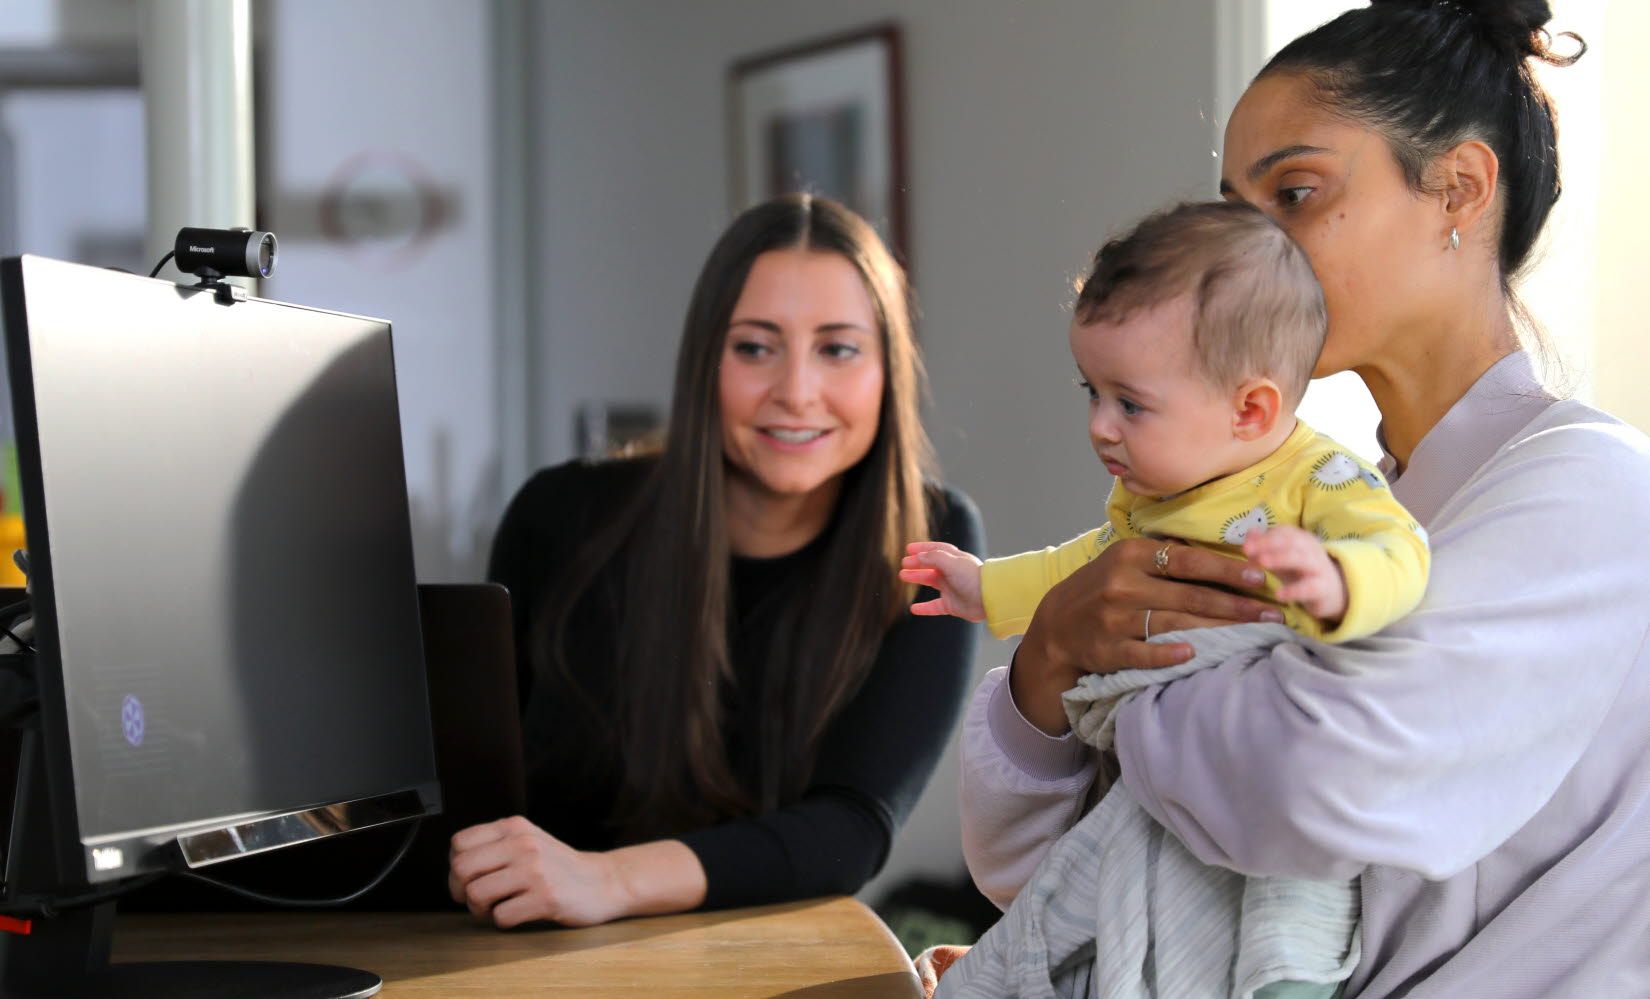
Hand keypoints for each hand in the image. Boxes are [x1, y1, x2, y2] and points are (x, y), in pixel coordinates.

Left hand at [448, 816, 626, 928]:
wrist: (602, 881)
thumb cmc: (557, 866)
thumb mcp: (527, 840)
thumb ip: (494, 845)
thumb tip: (454, 867)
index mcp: (514, 827)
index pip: (459, 843)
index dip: (455, 866)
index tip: (470, 878)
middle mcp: (523, 844)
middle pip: (462, 869)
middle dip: (461, 891)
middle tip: (477, 899)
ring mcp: (535, 871)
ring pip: (477, 894)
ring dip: (480, 910)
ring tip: (496, 908)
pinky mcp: (546, 898)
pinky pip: (501, 917)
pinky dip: (503, 921)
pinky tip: (517, 913)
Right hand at [899, 541, 984, 620]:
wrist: (989, 599)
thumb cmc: (973, 578)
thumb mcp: (951, 562)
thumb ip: (933, 558)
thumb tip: (918, 557)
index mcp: (955, 559)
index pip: (936, 550)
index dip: (923, 548)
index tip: (909, 549)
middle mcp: (953, 573)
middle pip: (931, 565)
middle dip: (917, 563)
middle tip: (903, 564)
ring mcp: (952, 589)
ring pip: (930, 582)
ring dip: (917, 578)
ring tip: (903, 576)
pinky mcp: (953, 605)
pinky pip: (935, 607)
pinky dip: (924, 608)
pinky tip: (913, 609)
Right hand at [1012, 538, 1282, 734]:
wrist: (1056, 626)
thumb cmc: (1103, 588)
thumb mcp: (1126, 561)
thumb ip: (1165, 557)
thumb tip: (1223, 554)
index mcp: (1130, 555)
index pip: (1188, 561)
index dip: (1226, 569)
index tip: (1261, 577)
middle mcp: (1122, 583)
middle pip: (1189, 595)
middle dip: (1236, 604)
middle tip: (1272, 612)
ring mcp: (1113, 618)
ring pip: (1174, 623)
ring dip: (1218, 630)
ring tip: (1253, 634)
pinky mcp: (1106, 649)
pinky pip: (1143, 652)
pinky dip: (1167, 653)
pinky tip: (1194, 654)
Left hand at [1242, 526, 1346, 621]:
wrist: (1332, 593)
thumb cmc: (1299, 572)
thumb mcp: (1280, 559)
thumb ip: (1263, 547)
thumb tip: (1248, 534)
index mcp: (1300, 539)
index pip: (1283, 532)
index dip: (1264, 536)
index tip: (1245, 546)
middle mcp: (1311, 549)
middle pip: (1291, 541)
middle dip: (1268, 543)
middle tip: (1247, 550)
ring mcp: (1318, 568)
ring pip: (1300, 559)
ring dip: (1280, 558)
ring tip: (1261, 563)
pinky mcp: (1323, 588)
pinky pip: (1310, 588)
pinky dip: (1294, 590)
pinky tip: (1279, 595)